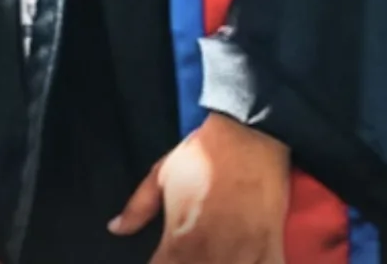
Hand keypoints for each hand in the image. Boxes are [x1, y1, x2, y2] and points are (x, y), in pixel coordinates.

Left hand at [110, 113, 289, 261]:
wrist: (247, 134)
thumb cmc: (203, 154)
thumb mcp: (161, 175)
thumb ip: (138, 208)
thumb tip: (115, 228)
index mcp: (179, 240)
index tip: (163, 258)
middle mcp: (208, 253)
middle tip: (189, 255)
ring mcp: (243, 254)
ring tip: (213, 257)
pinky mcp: (271, 248)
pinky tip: (243, 261)